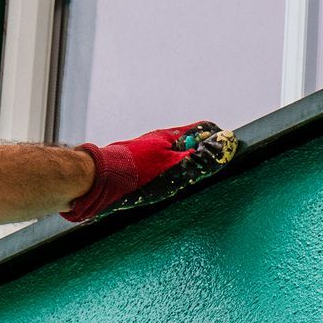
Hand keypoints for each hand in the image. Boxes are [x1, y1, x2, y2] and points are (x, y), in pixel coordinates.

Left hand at [61, 121, 237, 222]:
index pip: (204, 129)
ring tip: (189, 186)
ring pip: (176, 160)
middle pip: (191, 145)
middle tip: (211, 176)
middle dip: (204, 159)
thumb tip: (228, 142)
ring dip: (186, 171)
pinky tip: (167, 193)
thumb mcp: (174, 167)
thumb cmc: (133, 174)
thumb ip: (201, 158)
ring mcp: (148, 156)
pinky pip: (162, 172)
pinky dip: (170, 180)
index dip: (220, 140)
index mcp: (170, 138)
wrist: (93, 184)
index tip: (228, 156)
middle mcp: (159, 144)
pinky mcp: (138, 171)